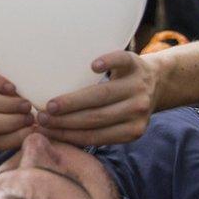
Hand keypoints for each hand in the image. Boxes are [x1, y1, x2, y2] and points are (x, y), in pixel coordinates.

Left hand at [0, 68, 36, 150]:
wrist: (16, 88)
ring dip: (6, 104)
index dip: (14, 138)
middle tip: (31, 118)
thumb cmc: (28, 115)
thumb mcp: (30, 129)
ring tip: (27, 105)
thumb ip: (32, 134)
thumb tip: (41, 137)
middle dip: (10, 122)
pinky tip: (13, 88)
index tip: (34, 131)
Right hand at [36, 50, 157, 145]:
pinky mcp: (135, 63)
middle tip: (42, 117)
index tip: (44, 132)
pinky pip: (120, 62)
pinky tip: (92, 67)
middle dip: (66, 120)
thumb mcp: (118, 123)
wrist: (156, 80)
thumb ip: (95, 130)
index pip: (95, 135)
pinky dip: (108, 63)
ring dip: (74, 100)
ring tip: (51, 104)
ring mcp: (138, 86)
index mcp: (132, 129)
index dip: (67, 135)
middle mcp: (137, 109)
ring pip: (103, 94)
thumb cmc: (123, 105)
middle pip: (96, 116)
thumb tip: (50, 136)